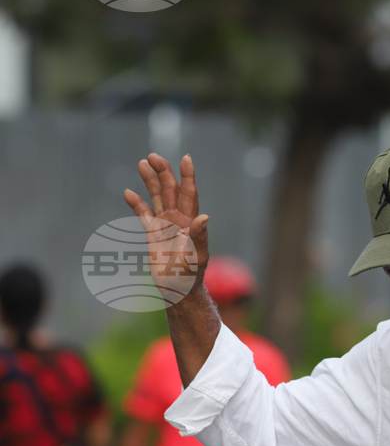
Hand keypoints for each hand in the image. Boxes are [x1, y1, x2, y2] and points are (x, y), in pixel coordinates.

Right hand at [124, 153, 209, 303]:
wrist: (178, 289)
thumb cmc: (191, 275)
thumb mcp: (196, 256)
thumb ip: (199, 237)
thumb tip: (205, 218)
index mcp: (191, 221)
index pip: (190, 194)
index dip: (188, 176)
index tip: (186, 158)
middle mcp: (179, 219)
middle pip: (172, 190)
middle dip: (164, 172)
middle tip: (153, 156)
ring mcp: (166, 225)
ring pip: (158, 197)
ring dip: (151, 181)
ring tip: (142, 163)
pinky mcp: (153, 234)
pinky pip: (144, 214)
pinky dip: (137, 203)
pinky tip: (128, 192)